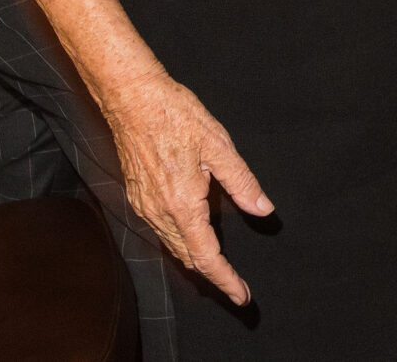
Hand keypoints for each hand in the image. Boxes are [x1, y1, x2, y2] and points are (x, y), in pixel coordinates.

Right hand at [101, 73, 271, 303]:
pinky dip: (179, 242)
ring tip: (219, 269)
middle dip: (212, 276)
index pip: (206, 257)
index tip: (242, 296)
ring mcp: (144, 206)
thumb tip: (263, 210)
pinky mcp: (137, 196)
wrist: (132, 99)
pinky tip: (191, 237)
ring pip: (172, 246)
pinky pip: (160, 231)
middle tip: (236, 287)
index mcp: (183, 205)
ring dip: (195, 261)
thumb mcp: (219, 146)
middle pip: (187, 258)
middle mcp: (159, 213)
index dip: (226, 280)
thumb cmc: (176, 116)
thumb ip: (242, 183)